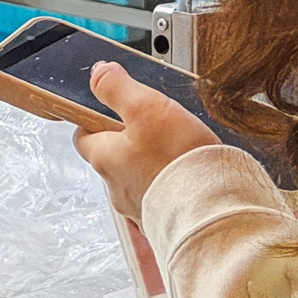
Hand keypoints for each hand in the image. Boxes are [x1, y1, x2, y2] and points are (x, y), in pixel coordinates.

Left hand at [71, 60, 218, 221]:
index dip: (95, 121)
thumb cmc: (178, 162)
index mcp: (104, 157)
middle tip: (154, 131)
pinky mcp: (162, 224)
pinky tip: (187, 184)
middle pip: (111, 158)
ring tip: (177, 157)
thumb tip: (98, 73)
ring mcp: (138, 209)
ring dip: (150, 169)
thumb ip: (117, 88)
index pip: (84, 135)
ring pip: (137, 181)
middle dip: (128, 145)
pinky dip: (169, 191)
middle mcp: (115, 187)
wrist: (213, 214)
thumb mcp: (146, 108)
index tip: (112, 112)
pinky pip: (160, 203)